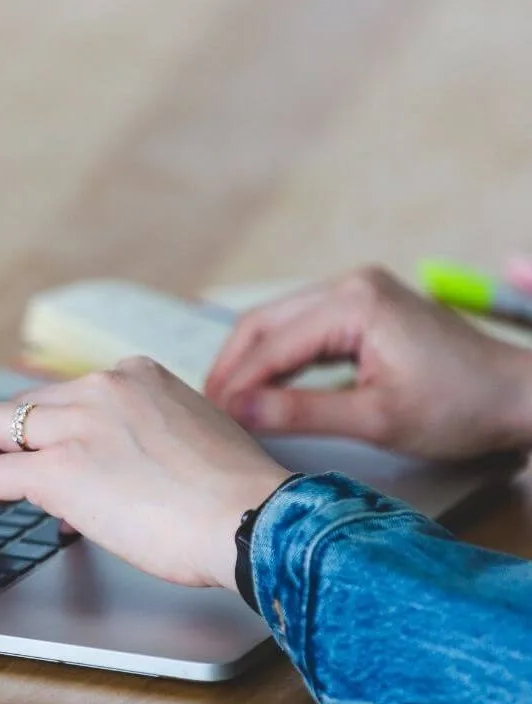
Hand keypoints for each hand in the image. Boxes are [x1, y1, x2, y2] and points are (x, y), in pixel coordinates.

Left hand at [0, 360, 290, 589]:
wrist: (251, 519)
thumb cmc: (236, 495)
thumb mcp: (191, 437)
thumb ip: (145, 437)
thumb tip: (115, 470)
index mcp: (135, 375)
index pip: (67, 395)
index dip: (49, 431)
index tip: (47, 457)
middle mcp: (101, 388)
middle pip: (23, 405)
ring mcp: (77, 424)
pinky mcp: (58, 469)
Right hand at [205, 266, 531, 459]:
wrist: (518, 396)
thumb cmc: (460, 408)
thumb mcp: (376, 419)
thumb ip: (299, 412)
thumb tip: (236, 410)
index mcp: (353, 303)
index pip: (271, 344)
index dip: (234, 383)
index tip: (208, 418)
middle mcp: (349, 284)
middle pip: (263, 323)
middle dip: (230, 367)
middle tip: (203, 409)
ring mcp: (357, 291)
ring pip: (278, 323)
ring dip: (249, 361)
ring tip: (224, 401)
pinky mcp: (363, 305)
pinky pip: (302, 328)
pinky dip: (276, 357)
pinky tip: (260, 385)